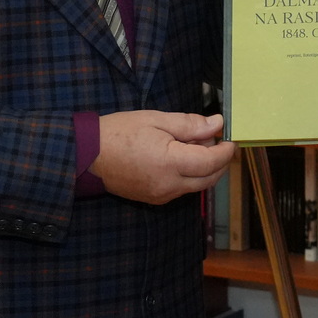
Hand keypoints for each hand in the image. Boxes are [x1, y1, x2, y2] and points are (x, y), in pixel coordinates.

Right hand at [91, 111, 234, 203]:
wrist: (86, 155)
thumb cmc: (119, 132)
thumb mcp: (156, 119)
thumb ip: (189, 124)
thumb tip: (217, 124)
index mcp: (170, 163)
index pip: (211, 161)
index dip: (225, 150)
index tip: (230, 137)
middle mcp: (168, 185)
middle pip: (209, 178)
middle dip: (220, 161)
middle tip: (219, 140)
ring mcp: (161, 195)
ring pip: (197, 186)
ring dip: (205, 168)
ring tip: (196, 144)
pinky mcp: (154, 199)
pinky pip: (182, 189)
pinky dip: (190, 175)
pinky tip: (182, 157)